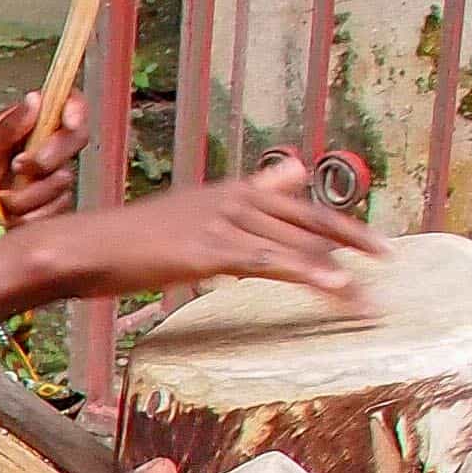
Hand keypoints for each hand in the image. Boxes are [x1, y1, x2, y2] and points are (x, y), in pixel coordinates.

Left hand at [0, 87, 86, 223]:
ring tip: (1, 197)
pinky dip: (31, 214)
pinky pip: (56, 208)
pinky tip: (9, 214)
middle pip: (76, 140)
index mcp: (31, 124)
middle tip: (19, 165)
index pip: (68, 105)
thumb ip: (9, 127)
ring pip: (64, 180)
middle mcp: (46, 147)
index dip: (75, 109)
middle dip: (49, 156)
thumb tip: (35, 100)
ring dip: (31, 193)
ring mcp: (50, 176)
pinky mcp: (49, 205)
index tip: (68, 122)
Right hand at [30, 153, 376, 306]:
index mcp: (228, 191)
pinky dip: (309, 274)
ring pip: (296, 243)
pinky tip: (337, 287)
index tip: (372, 244)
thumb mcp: (186, 214)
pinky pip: (272, 261)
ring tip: (370, 296)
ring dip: (339, 269)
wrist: (83, 247)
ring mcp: (222, 221)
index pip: (297, 205)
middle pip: (307, 220)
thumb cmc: (125, 242)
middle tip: (388, 259)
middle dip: (351, 240)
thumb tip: (284, 177)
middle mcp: (233, 198)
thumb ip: (235, 203)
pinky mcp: (211, 248)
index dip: (338, 224)